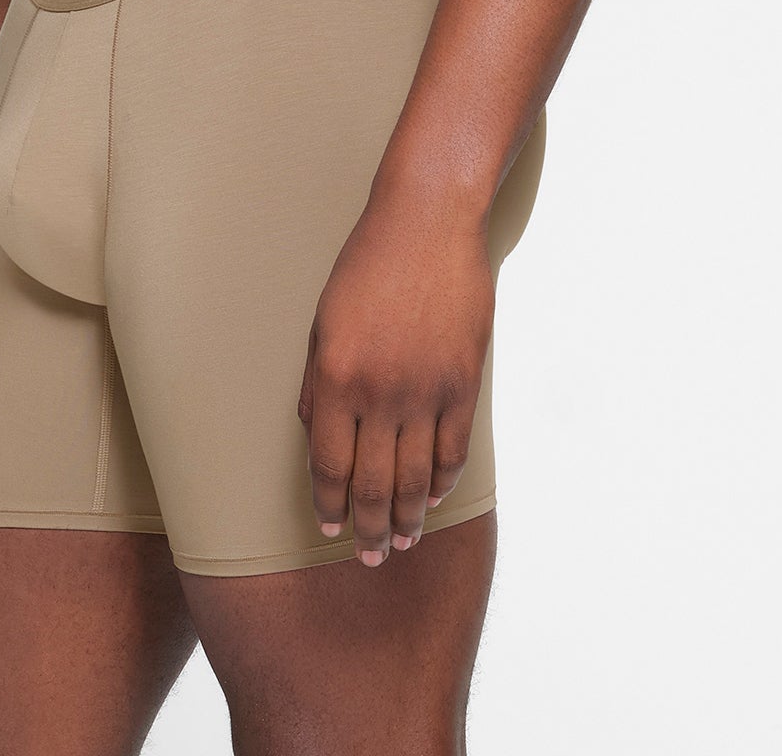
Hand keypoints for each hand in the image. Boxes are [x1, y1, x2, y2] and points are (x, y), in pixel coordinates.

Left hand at [298, 185, 493, 566]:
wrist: (426, 223)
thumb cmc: (366, 267)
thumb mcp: (323, 324)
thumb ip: (319, 387)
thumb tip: (321, 443)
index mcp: (335, 377)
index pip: (330, 465)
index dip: (329, 504)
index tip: (330, 528)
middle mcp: (379, 393)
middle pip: (373, 484)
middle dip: (367, 529)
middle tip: (368, 558)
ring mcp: (425, 390)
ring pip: (415, 478)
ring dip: (406, 518)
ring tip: (400, 542)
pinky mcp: (463, 382)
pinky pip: (452, 450)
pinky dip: (441, 481)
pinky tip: (431, 498)